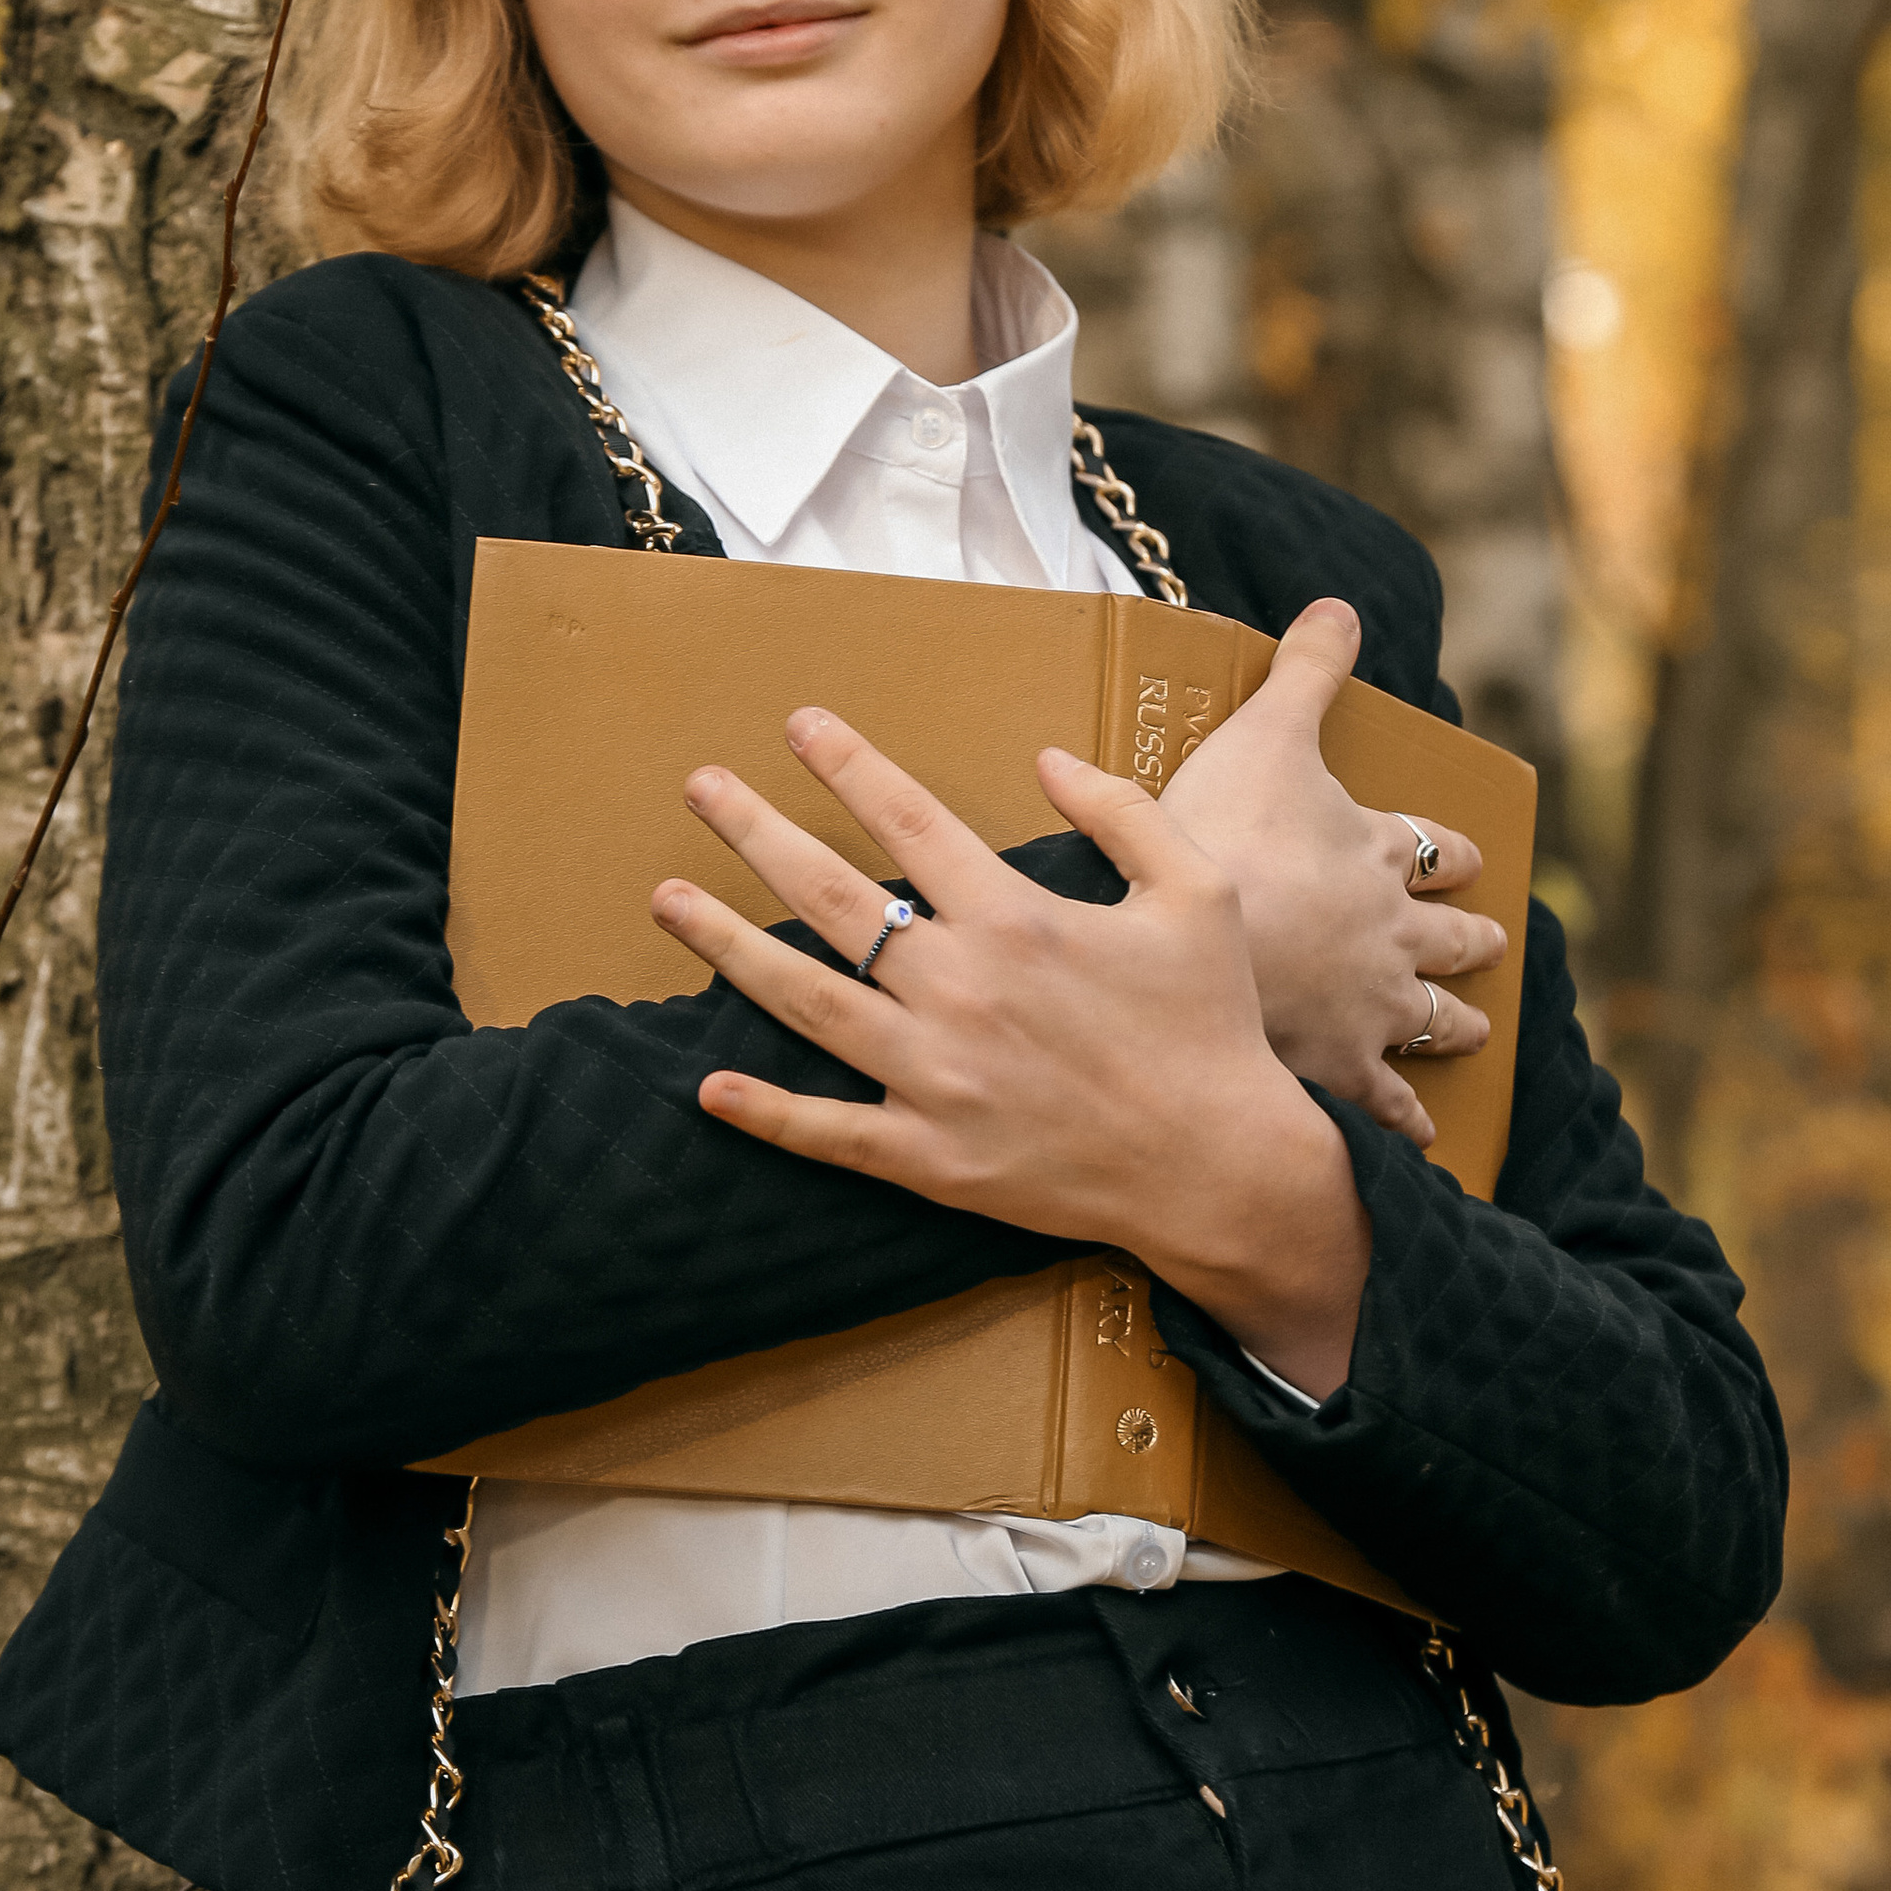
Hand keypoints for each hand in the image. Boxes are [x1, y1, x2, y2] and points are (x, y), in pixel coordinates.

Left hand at [651, 709, 1372, 1398]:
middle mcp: (962, 991)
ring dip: (728, 947)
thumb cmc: (1211, 1023)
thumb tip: (1047, 755)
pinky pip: (830, 1132)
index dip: (848, 764)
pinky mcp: (933, 1158)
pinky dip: (767, 1113)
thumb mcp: (1197, 892)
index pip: (910, 820)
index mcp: (1018, 920)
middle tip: (699, 785)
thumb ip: (1123, 812)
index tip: (798, 723)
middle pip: (832, 897)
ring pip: (807, 1002)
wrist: (1223, 1167)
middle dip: (756, 832)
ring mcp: (938, 1079)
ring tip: (667, 900)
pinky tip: (708, 1084)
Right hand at [1159, 599, 1506, 1150]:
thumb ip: (1306, 670)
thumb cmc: (1232, 834)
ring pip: (1437, 1022)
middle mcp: (1395, 935)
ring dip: (1457, 1028)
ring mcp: (1375, 1008)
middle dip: (1470, 945)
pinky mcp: (1344, 1070)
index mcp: (1379, 855)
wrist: (1208, 946)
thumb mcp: (1269, 730)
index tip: (1469, 858)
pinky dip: (1410, 1125)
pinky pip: (1390, 1108)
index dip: (1452, 853)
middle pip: (1451, 942)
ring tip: (1472, 1037)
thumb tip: (1339, 603)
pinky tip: (1424, 1144)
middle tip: (1488, 951)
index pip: (1434, 850)